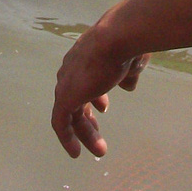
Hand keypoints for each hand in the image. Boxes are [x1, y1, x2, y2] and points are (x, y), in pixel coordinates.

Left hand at [51, 24, 149, 158]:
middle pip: (75, 99)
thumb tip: (128, 86)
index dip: (94, 95)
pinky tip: (75, 153)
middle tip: (98, 136)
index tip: (104, 108)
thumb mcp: (131, 62)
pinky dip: (66, 138)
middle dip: (88, 119)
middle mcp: (71, 69)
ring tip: (100, 150)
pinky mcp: (65, 97)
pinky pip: (60, 123)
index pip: (84, 80)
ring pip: (71, 114)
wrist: (117, 37)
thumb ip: (128, 74)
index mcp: (85, 57)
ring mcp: (66, 83)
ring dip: (85, 133)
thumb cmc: (128, 44)